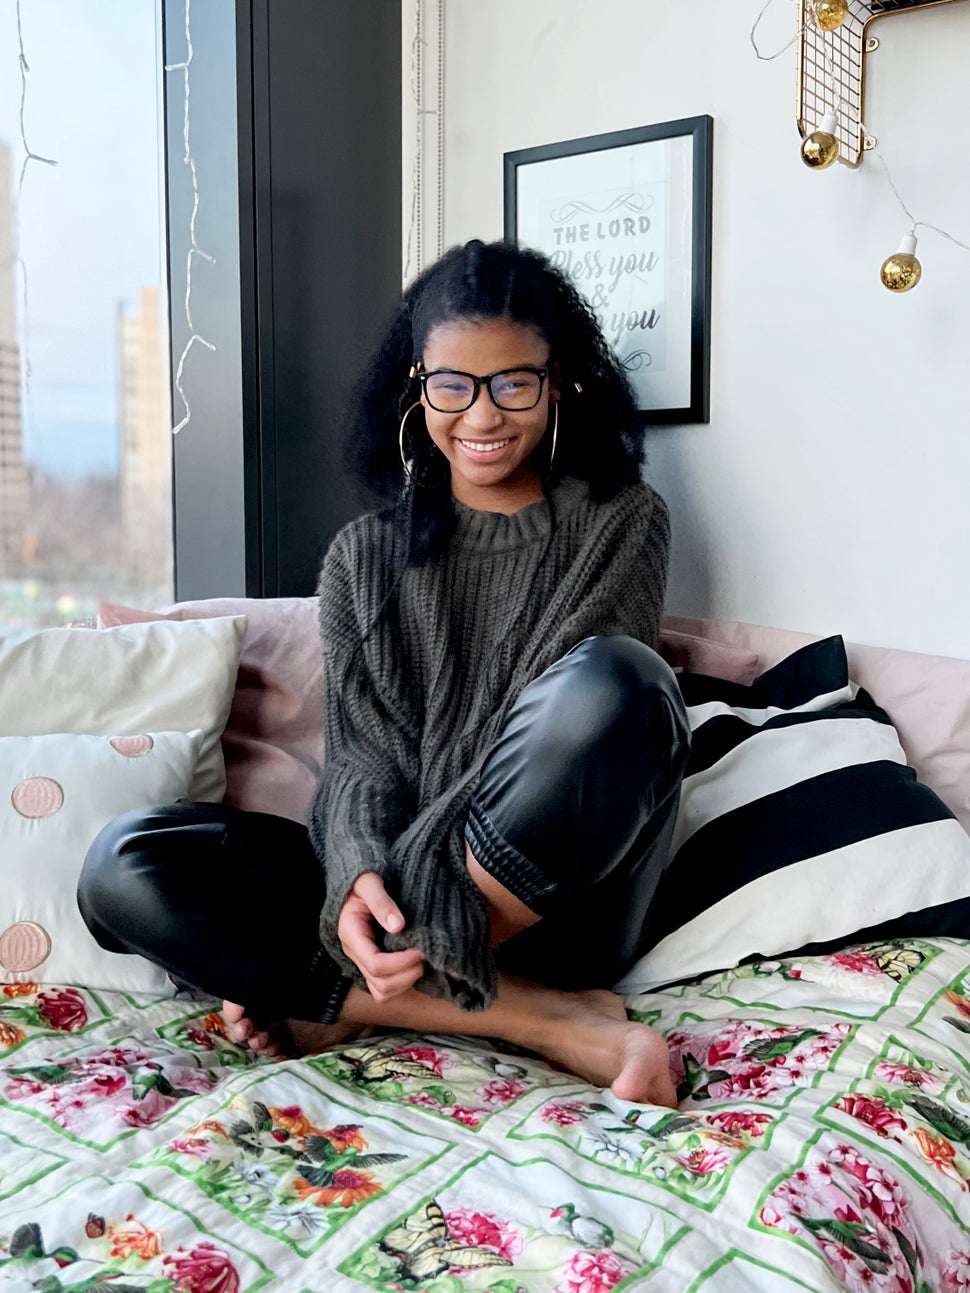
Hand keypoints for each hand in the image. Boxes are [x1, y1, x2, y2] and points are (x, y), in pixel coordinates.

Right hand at [337, 872, 423, 1002]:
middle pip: (379, 983)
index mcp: (351, 934)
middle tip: (425, 957)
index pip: (375, 964)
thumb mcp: (369, 882)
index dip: (401, 962)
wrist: (356, 881)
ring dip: (405, 982)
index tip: (420, 950)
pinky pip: (385, 987)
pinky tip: (414, 965)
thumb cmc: (362, 879)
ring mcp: (362, 961)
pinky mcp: (372, 963)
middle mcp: (354, 953)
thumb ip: (382, 902)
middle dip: (406, 975)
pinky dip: (402, 983)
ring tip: (421, 962)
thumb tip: (398, 926)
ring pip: (382, 992)